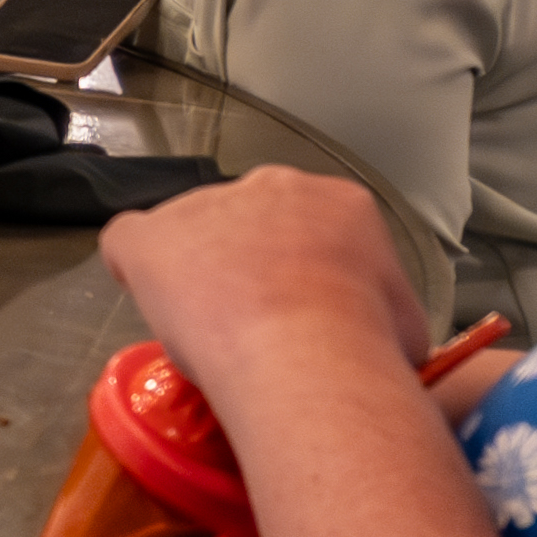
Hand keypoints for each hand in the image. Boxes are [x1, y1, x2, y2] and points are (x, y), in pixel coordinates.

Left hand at [98, 169, 429, 409]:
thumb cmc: (361, 342)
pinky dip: (135, 268)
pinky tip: (148, 293)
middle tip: (257, 323)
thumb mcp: (406, 328)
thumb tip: (395, 348)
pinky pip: (130, 241)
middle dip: (251, 268)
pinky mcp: (150, 237)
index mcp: (338, 202)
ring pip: (193, 234)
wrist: (308, 346)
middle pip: (251, 223)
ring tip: (212, 330)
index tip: (300, 307)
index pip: (313, 227)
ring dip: (198, 275)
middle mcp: (270, 188)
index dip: (302, 271)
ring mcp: (205, 206)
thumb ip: (390, 319)